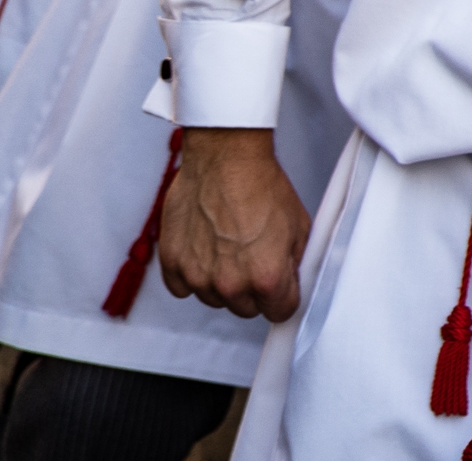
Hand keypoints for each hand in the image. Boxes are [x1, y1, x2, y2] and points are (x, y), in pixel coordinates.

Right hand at [158, 126, 310, 320]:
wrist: (226, 158)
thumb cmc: (263, 186)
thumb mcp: (299, 225)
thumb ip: (294, 263)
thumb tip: (292, 282)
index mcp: (266, 278)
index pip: (280, 312)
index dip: (285, 297)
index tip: (282, 285)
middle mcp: (230, 284)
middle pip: (246, 309)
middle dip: (254, 290)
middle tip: (254, 258)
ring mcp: (197, 276)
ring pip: (214, 299)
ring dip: (222, 282)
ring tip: (229, 246)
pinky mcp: (171, 264)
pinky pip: (183, 288)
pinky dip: (193, 273)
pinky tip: (204, 248)